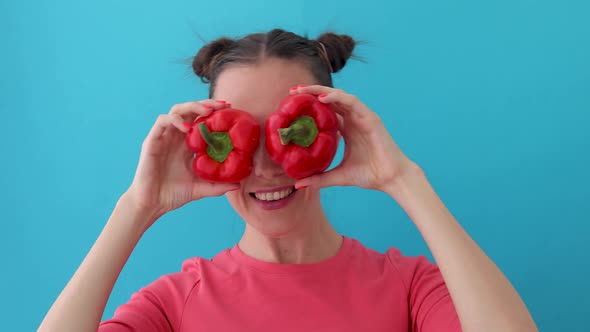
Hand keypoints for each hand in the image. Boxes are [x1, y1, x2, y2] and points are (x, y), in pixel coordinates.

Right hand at [125, 100, 239, 222]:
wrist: (153, 204)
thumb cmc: (174, 194)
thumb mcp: (201, 189)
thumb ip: (218, 186)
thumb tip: (238, 184)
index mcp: (188, 144)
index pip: (201, 120)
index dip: (215, 113)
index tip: (230, 110)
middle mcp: (177, 137)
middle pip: (190, 111)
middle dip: (206, 104)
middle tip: (222, 105)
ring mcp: (164, 137)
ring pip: (176, 111)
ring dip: (192, 107)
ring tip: (207, 111)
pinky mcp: (152, 141)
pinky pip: (162, 121)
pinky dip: (175, 120)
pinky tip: (187, 129)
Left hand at [290, 85, 417, 191]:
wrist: (391, 179)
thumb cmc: (369, 175)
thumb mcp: (338, 176)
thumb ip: (319, 178)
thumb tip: (297, 184)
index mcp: (346, 129)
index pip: (326, 111)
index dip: (310, 106)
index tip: (291, 105)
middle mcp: (354, 119)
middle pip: (330, 99)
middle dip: (310, 92)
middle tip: (291, 92)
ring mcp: (362, 117)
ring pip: (339, 96)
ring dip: (320, 90)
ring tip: (302, 91)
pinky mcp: (370, 118)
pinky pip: (352, 102)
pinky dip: (337, 97)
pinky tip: (321, 98)